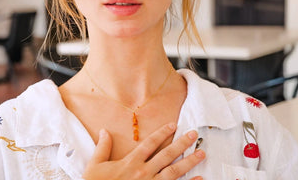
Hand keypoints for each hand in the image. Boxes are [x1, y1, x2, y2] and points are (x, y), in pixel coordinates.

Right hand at [83, 123, 204, 179]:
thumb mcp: (95, 165)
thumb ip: (103, 147)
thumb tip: (104, 130)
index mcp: (131, 162)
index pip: (150, 143)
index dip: (162, 133)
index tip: (173, 125)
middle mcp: (143, 172)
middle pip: (166, 155)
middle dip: (181, 144)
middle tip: (193, 135)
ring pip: (174, 172)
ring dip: (189, 162)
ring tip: (201, 154)